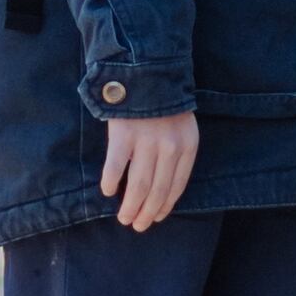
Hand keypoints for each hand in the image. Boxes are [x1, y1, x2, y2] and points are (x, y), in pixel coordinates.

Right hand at [100, 108, 200, 229]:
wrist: (145, 70)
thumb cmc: (163, 103)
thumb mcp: (182, 127)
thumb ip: (176, 153)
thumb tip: (162, 188)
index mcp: (187, 146)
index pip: (177, 186)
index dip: (166, 205)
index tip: (155, 218)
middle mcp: (170, 147)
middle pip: (157, 190)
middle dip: (147, 212)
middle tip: (136, 225)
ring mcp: (147, 141)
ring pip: (138, 185)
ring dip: (130, 206)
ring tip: (123, 217)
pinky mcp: (123, 134)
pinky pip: (116, 167)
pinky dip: (111, 182)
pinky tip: (108, 191)